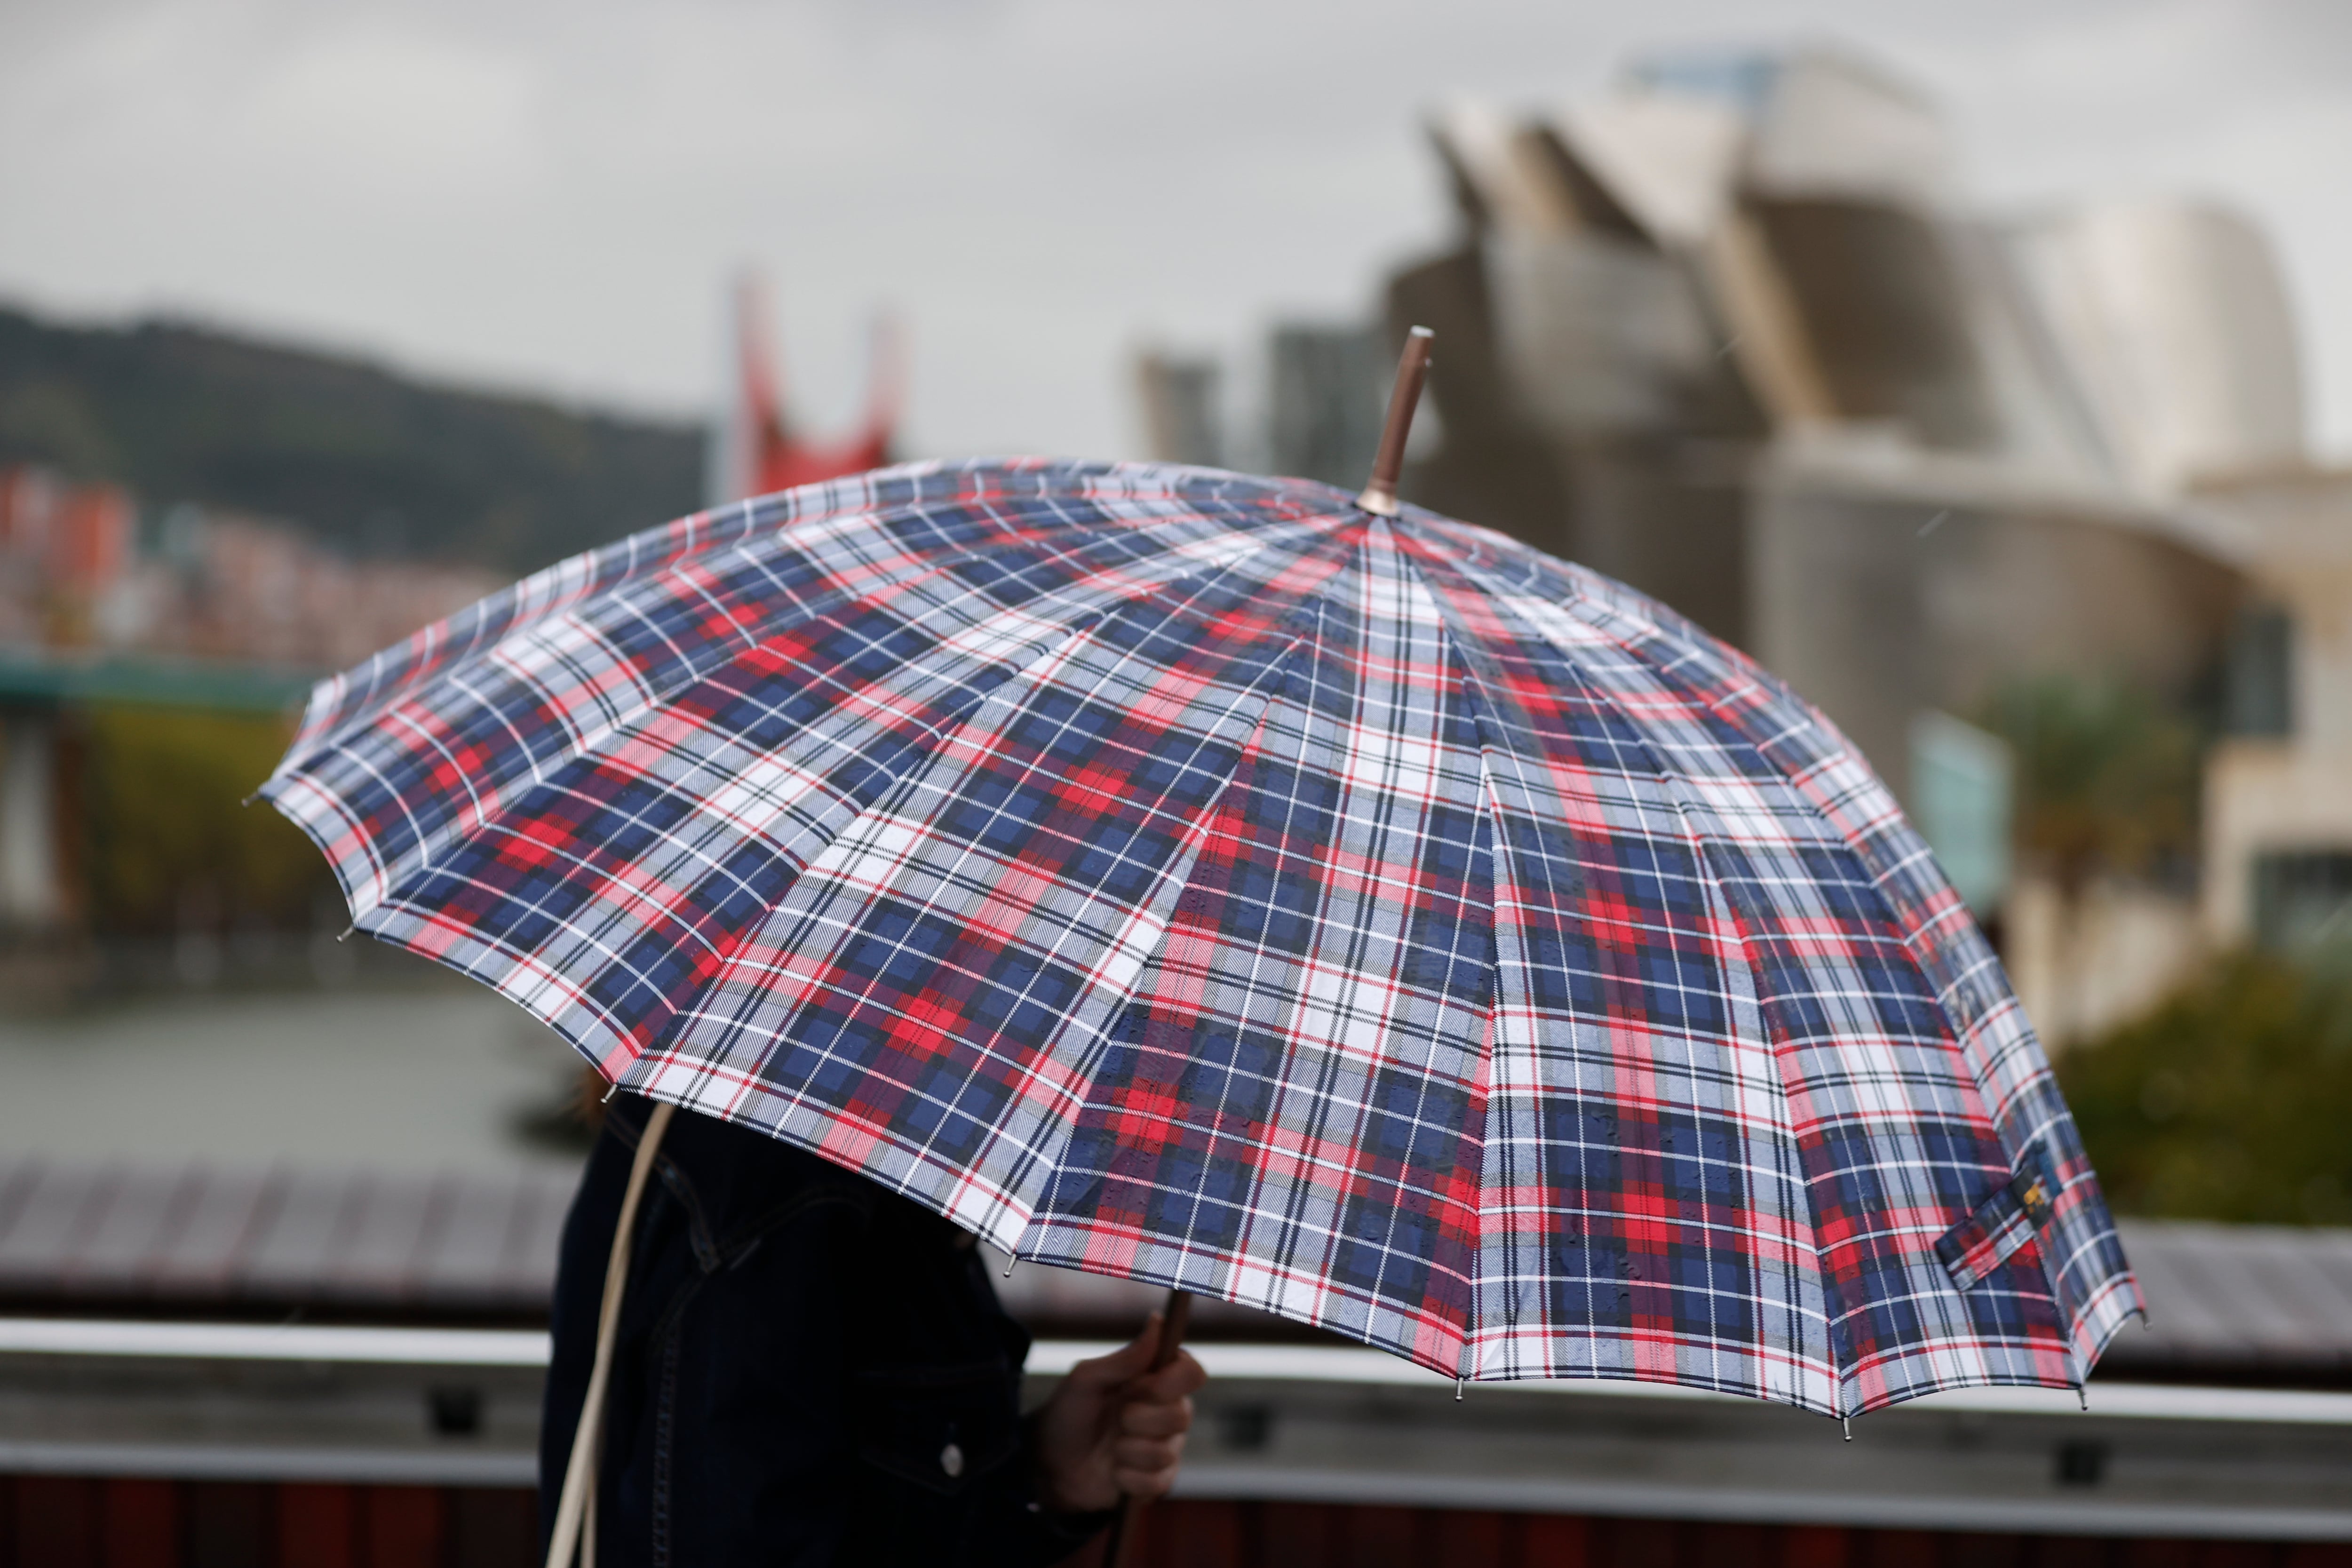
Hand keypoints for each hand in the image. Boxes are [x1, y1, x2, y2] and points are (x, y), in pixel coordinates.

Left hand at [1030, 1312, 1206, 1512]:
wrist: (1049, 1462)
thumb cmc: (1068, 1413)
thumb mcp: (1086, 1380)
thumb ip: (1124, 1358)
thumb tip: (1157, 1321)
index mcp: (1156, 1381)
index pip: (1193, 1372)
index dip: (1175, 1381)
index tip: (1147, 1385)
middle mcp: (1169, 1412)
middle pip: (1183, 1414)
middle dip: (1139, 1419)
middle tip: (1116, 1417)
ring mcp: (1166, 1448)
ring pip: (1166, 1451)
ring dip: (1127, 1450)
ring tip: (1109, 1447)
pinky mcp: (1157, 1481)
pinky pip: (1156, 1481)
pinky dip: (1126, 1476)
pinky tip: (1112, 1470)